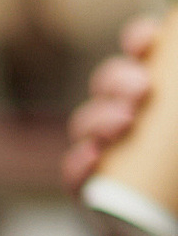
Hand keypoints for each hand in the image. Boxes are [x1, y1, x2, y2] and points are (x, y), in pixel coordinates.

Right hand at [66, 14, 177, 235]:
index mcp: (161, 99)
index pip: (141, 57)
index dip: (138, 40)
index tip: (146, 40)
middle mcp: (130, 120)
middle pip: (109, 85)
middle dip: (115, 78)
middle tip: (140, 90)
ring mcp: (109, 156)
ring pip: (87, 123)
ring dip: (96, 117)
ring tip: (120, 123)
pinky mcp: (95, 196)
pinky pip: (75, 175)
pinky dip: (77, 164)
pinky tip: (91, 158)